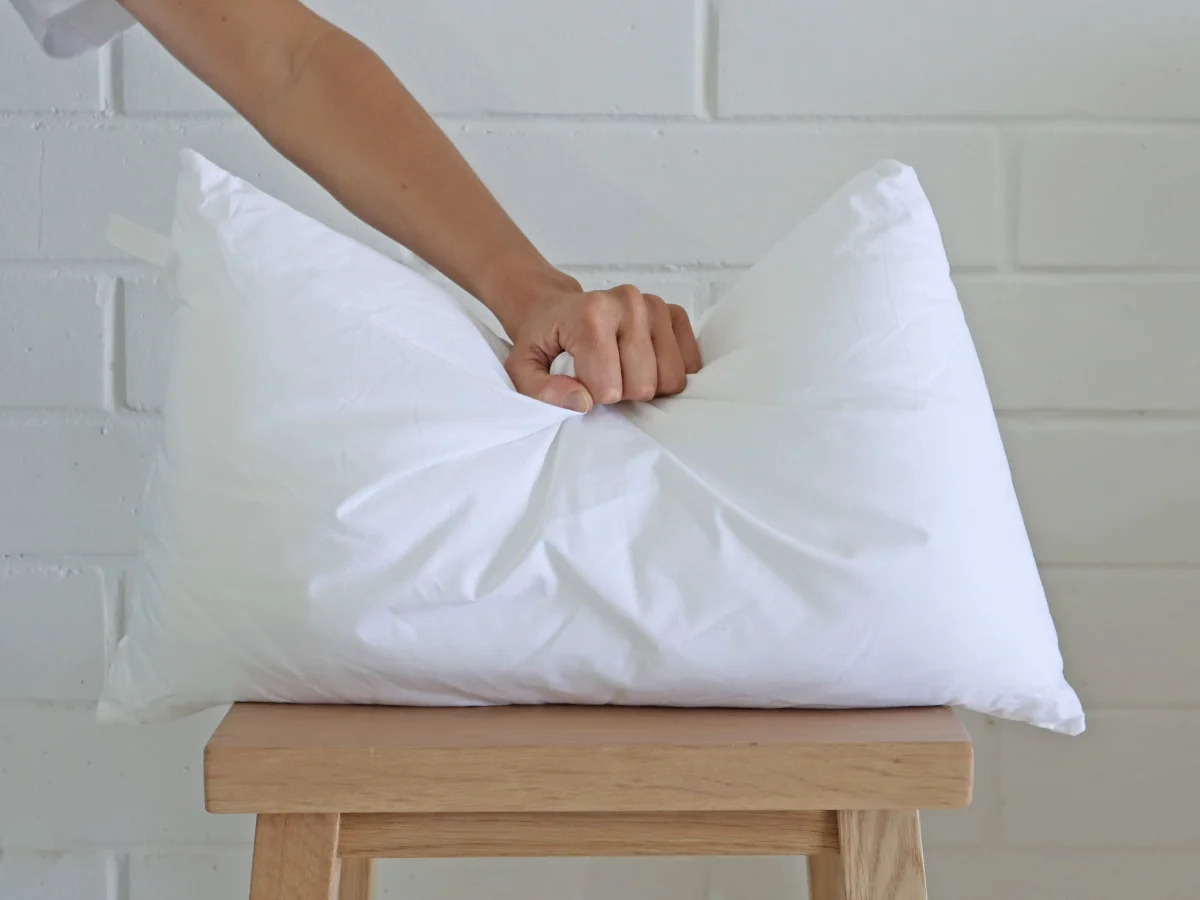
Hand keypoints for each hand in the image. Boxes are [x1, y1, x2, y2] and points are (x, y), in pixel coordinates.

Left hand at [502, 281, 702, 411]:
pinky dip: (668, 372)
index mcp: (591, 313)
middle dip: (622, 393)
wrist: (554, 308)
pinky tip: (645, 364)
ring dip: (646, 385)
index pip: (608, 387)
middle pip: (644, 385)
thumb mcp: (523, 368)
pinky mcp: (673, 312)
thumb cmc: (542, 340)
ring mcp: (655, 305)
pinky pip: (689, 362)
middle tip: (602, 376)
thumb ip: (542, 390)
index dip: (592, 397)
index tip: (579, 381)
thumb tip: (582, 402)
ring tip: (622, 370)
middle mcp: (629, 302)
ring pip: (672, 378)